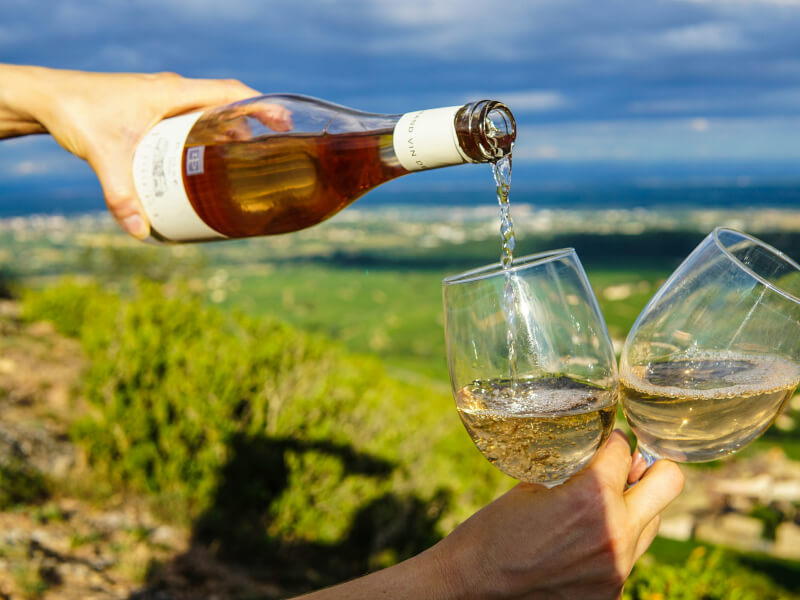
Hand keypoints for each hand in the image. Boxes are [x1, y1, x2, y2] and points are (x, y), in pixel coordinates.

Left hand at [0, 65, 288, 238]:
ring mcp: (163, 100)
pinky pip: (191, 119)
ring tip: (241, 164)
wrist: (47, 99)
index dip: (261, 105)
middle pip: (225, 105)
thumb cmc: (76, 112)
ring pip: (208, 113)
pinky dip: (205, 136)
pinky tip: (204, 161)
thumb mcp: (104, 156)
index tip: (284, 122)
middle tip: (266, 156)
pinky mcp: (153, 110)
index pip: (230, 92)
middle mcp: (172, 92)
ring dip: (227, 133)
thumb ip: (122, 195)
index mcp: (172, 92)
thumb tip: (141, 232)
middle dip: (250, 128)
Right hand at [431, 430, 683, 599]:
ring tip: (598, 509)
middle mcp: (615, 531)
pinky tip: (579, 543)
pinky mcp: (611, 592)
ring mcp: (618, 566)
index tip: (604, 441)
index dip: (612, 440)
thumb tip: (599, 459)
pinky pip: (628, 555)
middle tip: (627, 467)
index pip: (624, 449)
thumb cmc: (494, 530)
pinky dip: (611, 543)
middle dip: (649, 466)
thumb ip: (573, 473)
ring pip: (652, 521)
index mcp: (591, 496)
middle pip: (669, 479)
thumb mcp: (532, 487)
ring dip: (633, 507)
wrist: (474, 584)